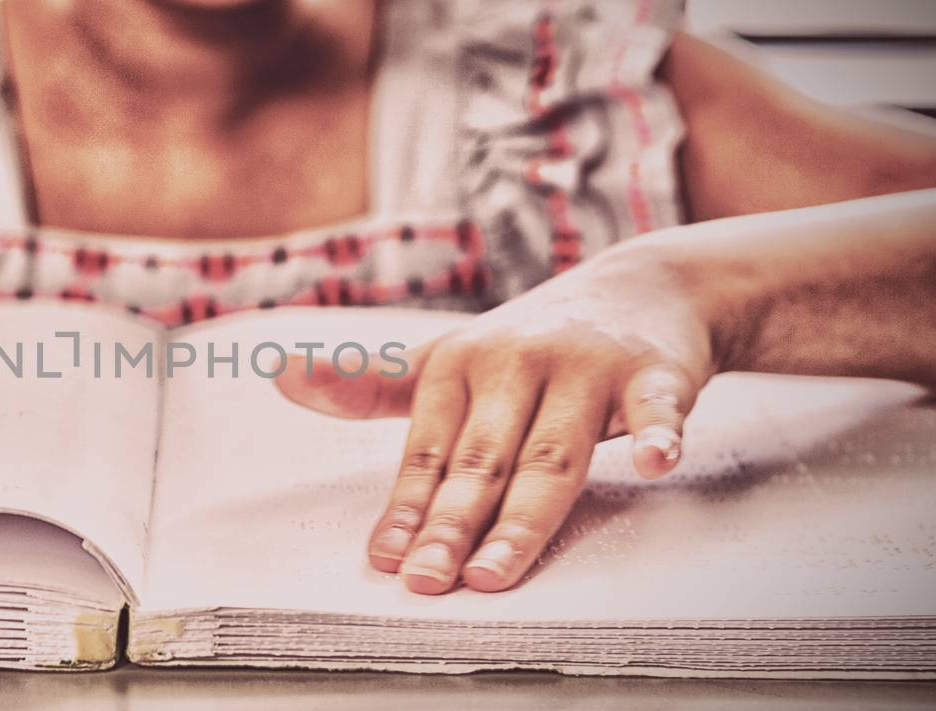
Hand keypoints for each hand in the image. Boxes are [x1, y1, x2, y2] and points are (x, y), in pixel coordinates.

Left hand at [276, 242, 715, 593]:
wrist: (643, 284)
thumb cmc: (530, 343)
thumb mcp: (448, 358)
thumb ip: (372, 382)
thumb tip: (278, 376)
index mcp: (459, 365)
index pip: (428, 451)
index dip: (406, 507)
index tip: (384, 560)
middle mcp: (515, 361)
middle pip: (482, 460)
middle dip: (452, 525)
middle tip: (428, 582)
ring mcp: (585, 366)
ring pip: (553, 455)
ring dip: (524, 515)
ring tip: (494, 571)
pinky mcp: (654, 371)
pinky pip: (657, 407)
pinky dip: (657, 433)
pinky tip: (653, 462)